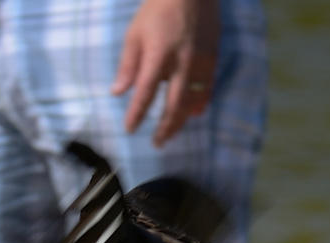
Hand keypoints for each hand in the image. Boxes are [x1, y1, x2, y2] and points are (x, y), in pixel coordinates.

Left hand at [111, 0, 219, 147]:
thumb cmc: (157, 9)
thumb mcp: (135, 34)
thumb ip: (128, 65)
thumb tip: (117, 92)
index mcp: (158, 55)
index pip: (145, 92)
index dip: (137, 114)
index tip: (129, 129)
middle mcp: (180, 62)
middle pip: (173, 105)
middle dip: (165, 128)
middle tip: (157, 143)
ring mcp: (199, 61)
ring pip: (192, 101)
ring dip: (181, 121)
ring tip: (171, 133)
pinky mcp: (212, 58)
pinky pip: (207, 88)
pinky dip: (200, 104)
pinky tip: (194, 113)